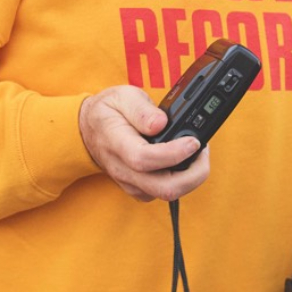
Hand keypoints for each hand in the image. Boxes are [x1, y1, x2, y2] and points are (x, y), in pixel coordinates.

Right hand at [79, 85, 208, 201]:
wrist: (89, 130)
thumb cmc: (108, 111)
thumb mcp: (122, 96)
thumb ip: (141, 108)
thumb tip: (160, 123)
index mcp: (117, 143)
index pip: (145, 159)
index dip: (174, 154)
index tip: (193, 142)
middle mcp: (123, 169)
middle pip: (163, 188)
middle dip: (193, 175)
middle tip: (202, 151)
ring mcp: (131, 182)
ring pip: (166, 194)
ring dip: (190, 178)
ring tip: (196, 152)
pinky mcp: (139, 188)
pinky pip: (164, 193)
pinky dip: (181, 180)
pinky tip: (184, 161)